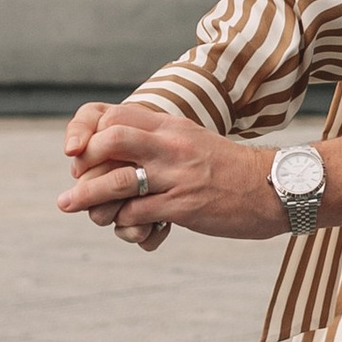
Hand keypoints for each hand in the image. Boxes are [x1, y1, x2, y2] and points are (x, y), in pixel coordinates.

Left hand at [57, 99, 283, 243]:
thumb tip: (121, 147)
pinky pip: (137, 214)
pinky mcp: (184, 206)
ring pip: (118, 181)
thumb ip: (160, 140)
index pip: (117, 115)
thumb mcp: (193, 141)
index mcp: (172, 126)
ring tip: (66, 204)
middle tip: (73, 176)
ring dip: (87, 196)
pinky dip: (122, 221)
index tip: (80, 151)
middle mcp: (171, 146)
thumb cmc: (230, 169)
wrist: (274, 188)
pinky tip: (123, 226)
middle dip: (84, 160)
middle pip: (111, 139)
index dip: (90, 131)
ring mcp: (177, 176)